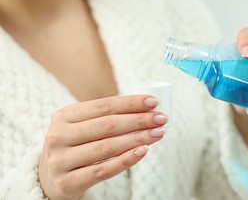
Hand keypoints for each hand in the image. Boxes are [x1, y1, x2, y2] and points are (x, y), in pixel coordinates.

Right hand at [38, 95, 166, 199]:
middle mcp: (58, 136)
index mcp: (64, 116)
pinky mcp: (67, 182)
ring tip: (158, 133)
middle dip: (139, 120)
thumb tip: (146, 109)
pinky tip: (143, 151)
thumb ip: (106, 117)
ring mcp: (60, 160)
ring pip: (107, 147)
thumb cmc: (75, 146)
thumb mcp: (81, 127)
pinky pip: (103, 170)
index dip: (131, 103)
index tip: (154, 102)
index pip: (104, 106)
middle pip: (108, 126)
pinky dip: (126, 160)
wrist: (49, 179)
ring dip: (138, 139)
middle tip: (161, 119)